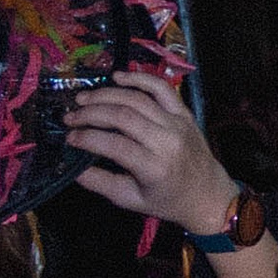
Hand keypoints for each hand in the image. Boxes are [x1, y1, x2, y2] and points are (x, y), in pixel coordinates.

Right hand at [66, 65, 234, 232]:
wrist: (208, 195)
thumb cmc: (167, 200)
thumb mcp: (131, 200)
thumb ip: (100, 183)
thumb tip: (72, 167)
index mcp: (155, 168)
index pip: (115, 146)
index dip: (87, 138)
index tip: (69, 137)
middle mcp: (168, 142)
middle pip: (123, 117)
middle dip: (90, 113)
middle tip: (70, 117)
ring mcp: (178, 124)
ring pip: (138, 99)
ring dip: (106, 95)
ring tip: (83, 99)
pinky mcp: (185, 114)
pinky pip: (162, 89)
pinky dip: (139, 78)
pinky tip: (117, 78)